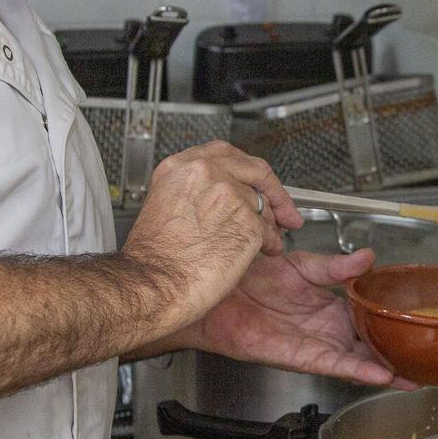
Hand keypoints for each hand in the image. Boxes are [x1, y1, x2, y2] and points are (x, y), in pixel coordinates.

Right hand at [121, 143, 300, 333]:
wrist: (154, 284)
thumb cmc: (154, 257)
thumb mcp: (165, 205)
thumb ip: (195, 192)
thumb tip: (220, 196)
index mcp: (182, 167)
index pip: (227, 155)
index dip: (247, 171)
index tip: (256, 181)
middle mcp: (208, 173)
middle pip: (255, 170)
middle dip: (274, 190)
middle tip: (283, 205)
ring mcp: (231, 195)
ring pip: (262, 204)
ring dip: (270, 222)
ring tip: (269, 237)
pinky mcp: (248, 223)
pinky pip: (268, 230)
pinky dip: (270, 242)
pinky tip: (266, 250)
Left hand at [174, 248, 413, 387]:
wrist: (217, 289)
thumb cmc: (249, 276)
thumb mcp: (301, 263)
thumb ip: (336, 267)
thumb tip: (368, 258)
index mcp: (328, 303)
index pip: (369, 316)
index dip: (392, 322)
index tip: (419, 325)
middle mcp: (324, 327)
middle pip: (368, 344)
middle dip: (396, 354)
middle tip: (428, 359)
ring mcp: (314, 343)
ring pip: (357, 359)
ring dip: (384, 368)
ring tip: (414, 375)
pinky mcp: (299, 356)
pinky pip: (334, 365)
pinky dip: (357, 370)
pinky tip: (380, 375)